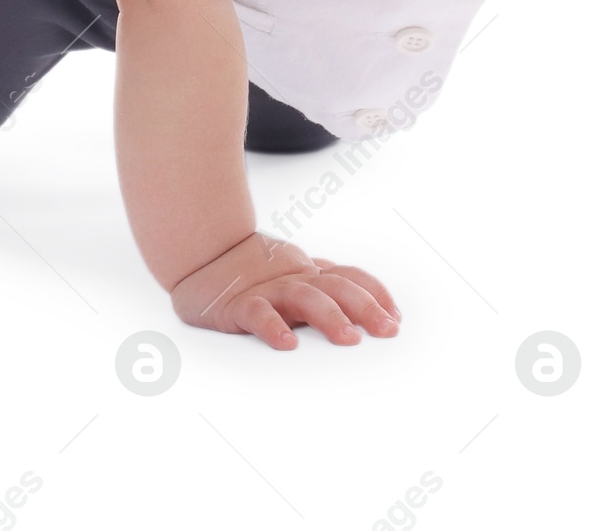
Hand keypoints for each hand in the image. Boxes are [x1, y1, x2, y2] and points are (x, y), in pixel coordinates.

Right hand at [169, 232, 401, 349]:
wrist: (201, 253)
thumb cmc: (252, 272)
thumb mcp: (293, 277)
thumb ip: (322, 288)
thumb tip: (365, 308)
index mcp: (308, 274)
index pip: (349, 277)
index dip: (376, 293)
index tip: (396, 317)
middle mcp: (294, 279)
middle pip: (337, 286)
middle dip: (366, 307)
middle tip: (388, 330)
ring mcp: (267, 289)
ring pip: (304, 297)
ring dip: (330, 316)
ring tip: (349, 339)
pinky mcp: (237, 304)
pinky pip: (257, 313)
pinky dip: (273, 327)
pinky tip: (287, 343)